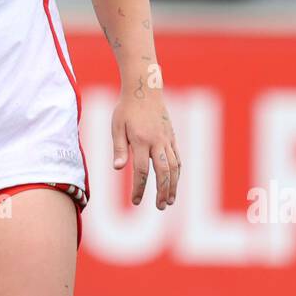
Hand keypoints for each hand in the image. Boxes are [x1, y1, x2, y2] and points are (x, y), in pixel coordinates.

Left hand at [111, 81, 179, 209]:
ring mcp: (167, 139)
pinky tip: (174, 183)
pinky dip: (177, 172)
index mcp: (140, 140)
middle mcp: (157, 141)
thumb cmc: (126, 108)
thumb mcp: (117, 126)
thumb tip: (118, 169)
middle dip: (162, 191)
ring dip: (173, 185)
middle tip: (160, 207)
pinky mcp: (172, 137)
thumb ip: (119, 148)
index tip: (136, 201)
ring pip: (174, 166)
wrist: (144, 89)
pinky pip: (178, 158)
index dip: (139, 188)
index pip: (142, 170)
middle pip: (163, 171)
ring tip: (170, 201)